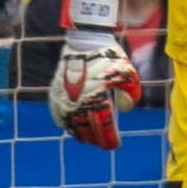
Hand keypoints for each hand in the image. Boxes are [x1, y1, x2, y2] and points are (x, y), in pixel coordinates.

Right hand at [48, 30, 141, 149]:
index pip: (103, 126)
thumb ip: (131, 93)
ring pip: (71, 124)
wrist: (85, 41)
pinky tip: (72, 128)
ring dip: (80, 134)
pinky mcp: (55, 93)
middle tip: (102, 145)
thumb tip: (126, 110)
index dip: (109, 138)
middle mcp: (78, 101)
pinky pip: (58, 115)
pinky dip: (65, 124)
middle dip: (96, 139)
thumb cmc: (109, 57)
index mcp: (97, 97)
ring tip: (88, 139)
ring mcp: (64, 98)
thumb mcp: (128, 73)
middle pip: (86, 128)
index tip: (114, 146)